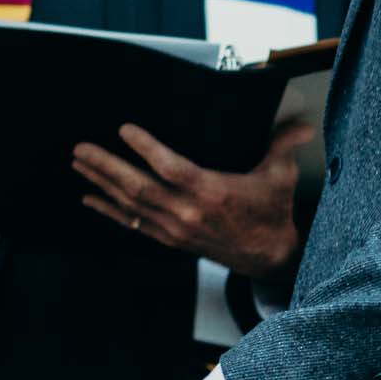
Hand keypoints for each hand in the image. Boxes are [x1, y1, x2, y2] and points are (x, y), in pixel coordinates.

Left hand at [73, 121, 315, 278]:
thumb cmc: (272, 212)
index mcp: (213, 193)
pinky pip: (133, 224)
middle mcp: (188, 213)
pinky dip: (109, 210)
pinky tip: (89, 197)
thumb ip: (283, 143)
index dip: (145, 148)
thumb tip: (301, 122)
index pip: (171, 168)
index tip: (124, 128)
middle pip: (138, 187)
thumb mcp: (281, 174)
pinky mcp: (171, 239)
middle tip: (81, 148)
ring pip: (131, 205)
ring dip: (102, 183)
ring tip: (79, 163)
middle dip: (106, 166)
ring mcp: (176, 229)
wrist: (270, 257)